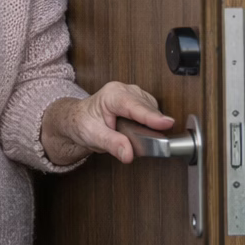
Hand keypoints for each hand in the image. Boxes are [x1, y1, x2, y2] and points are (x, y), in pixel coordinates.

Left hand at [40, 82, 174, 165]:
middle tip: (145, 143)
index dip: (151, 116)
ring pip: (153, 110)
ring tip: (135, 136)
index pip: (134, 106)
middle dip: (151, 125)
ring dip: (151, 125)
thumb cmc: (83, 123)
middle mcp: (125, 90)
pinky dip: (150, 124)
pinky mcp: (141, 101)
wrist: (78, 119)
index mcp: (112, 95)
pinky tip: (139, 131)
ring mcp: (134, 94)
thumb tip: (128, 153)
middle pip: (147, 108)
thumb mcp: (92, 135)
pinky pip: (153, 113)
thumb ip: (111, 144)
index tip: (166, 124)